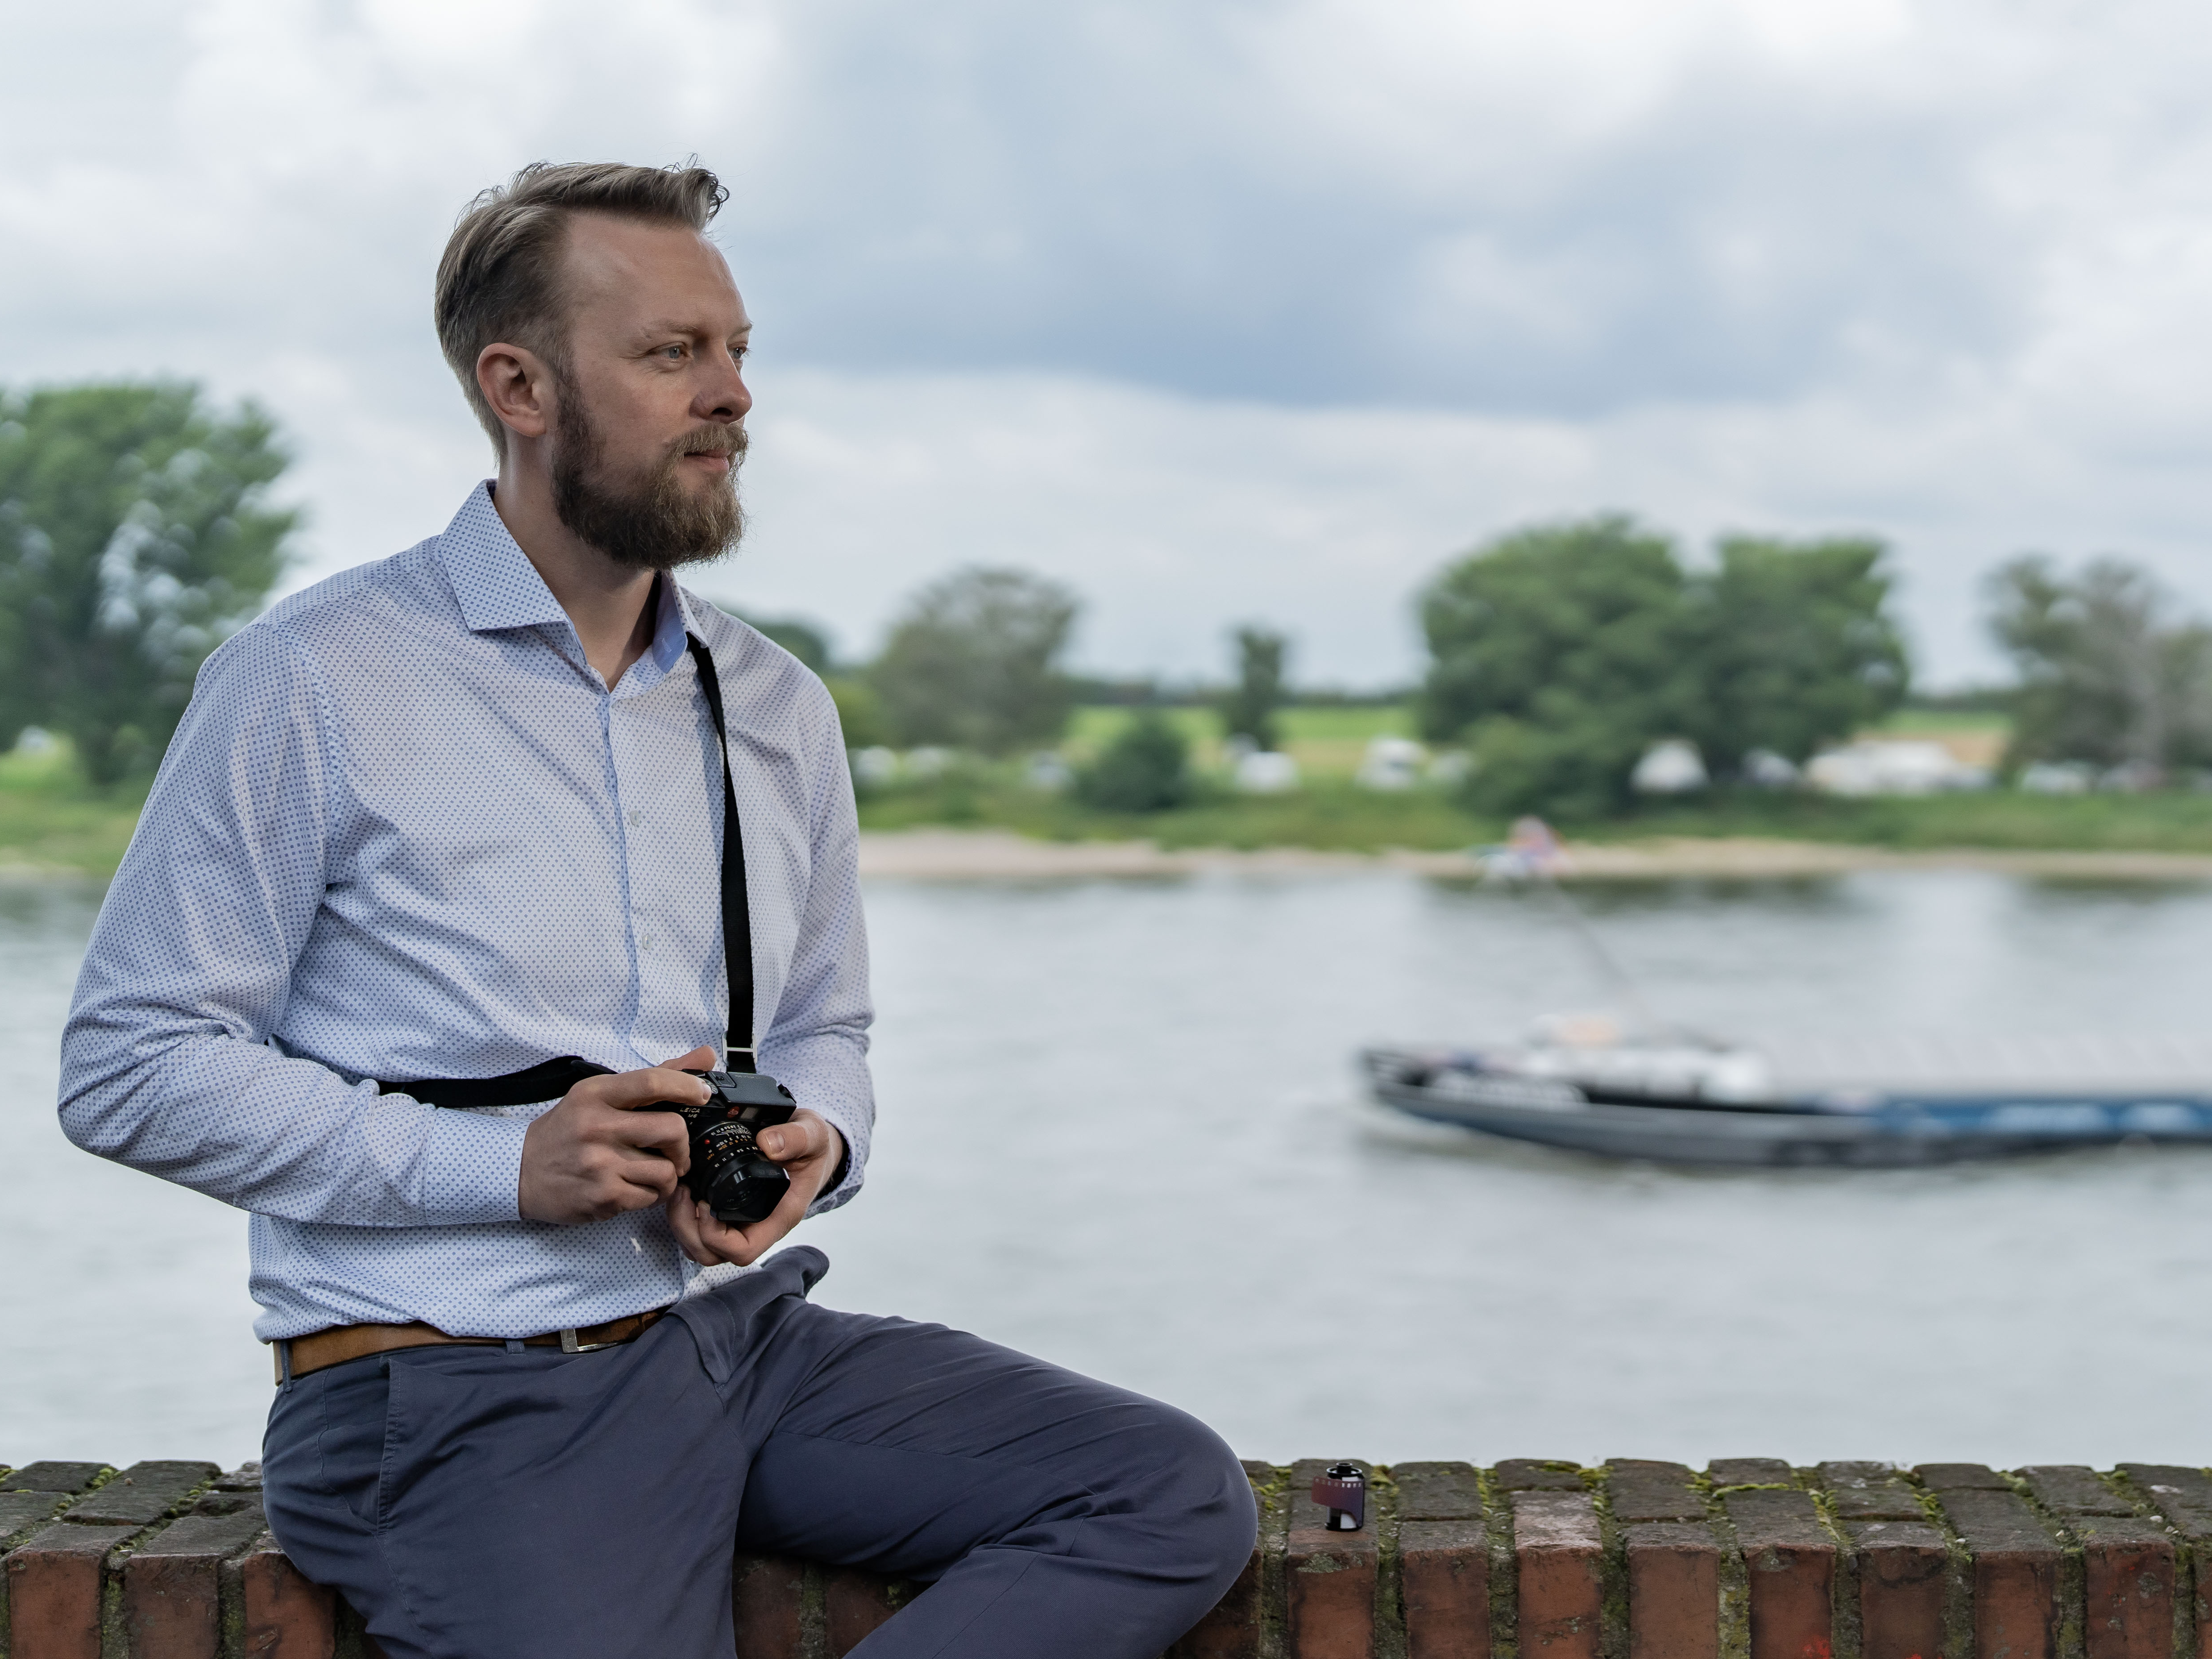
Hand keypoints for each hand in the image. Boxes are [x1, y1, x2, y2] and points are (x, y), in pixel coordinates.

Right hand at [517, 1045, 717, 1223]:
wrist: (520, 1171)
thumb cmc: (566, 1130)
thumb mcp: (599, 1095)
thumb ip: (654, 1077)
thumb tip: (705, 1056)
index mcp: (595, 1094)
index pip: (653, 1082)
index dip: (688, 1087)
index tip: (702, 1095)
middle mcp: (597, 1128)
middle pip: (672, 1130)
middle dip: (682, 1143)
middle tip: (673, 1149)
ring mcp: (600, 1165)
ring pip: (667, 1171)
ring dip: (668, 1174)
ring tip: (651, 1171)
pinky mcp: (602, 1198)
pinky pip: (650, 1198)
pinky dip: (650, 1195)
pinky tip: (633, 1187)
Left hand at [666, 1106, 844, 1267]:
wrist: (811, 1148)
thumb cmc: (812, 1148)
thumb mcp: (813, 1135)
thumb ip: (796, 1138)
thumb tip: (768, 1144)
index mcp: (778, 1217)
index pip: (743, 1250)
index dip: (716, 1237)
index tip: (706, 1204)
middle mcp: (758, 1226)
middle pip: (714, 1255)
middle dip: (689, 1231)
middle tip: (683, 1195)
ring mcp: (742, 1222)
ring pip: (702, 1247)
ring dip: (682, 1225)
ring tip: (680, 1191)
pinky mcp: (729, 1212)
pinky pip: (700, 1231)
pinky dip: (685, 1216)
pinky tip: (685, 1189)